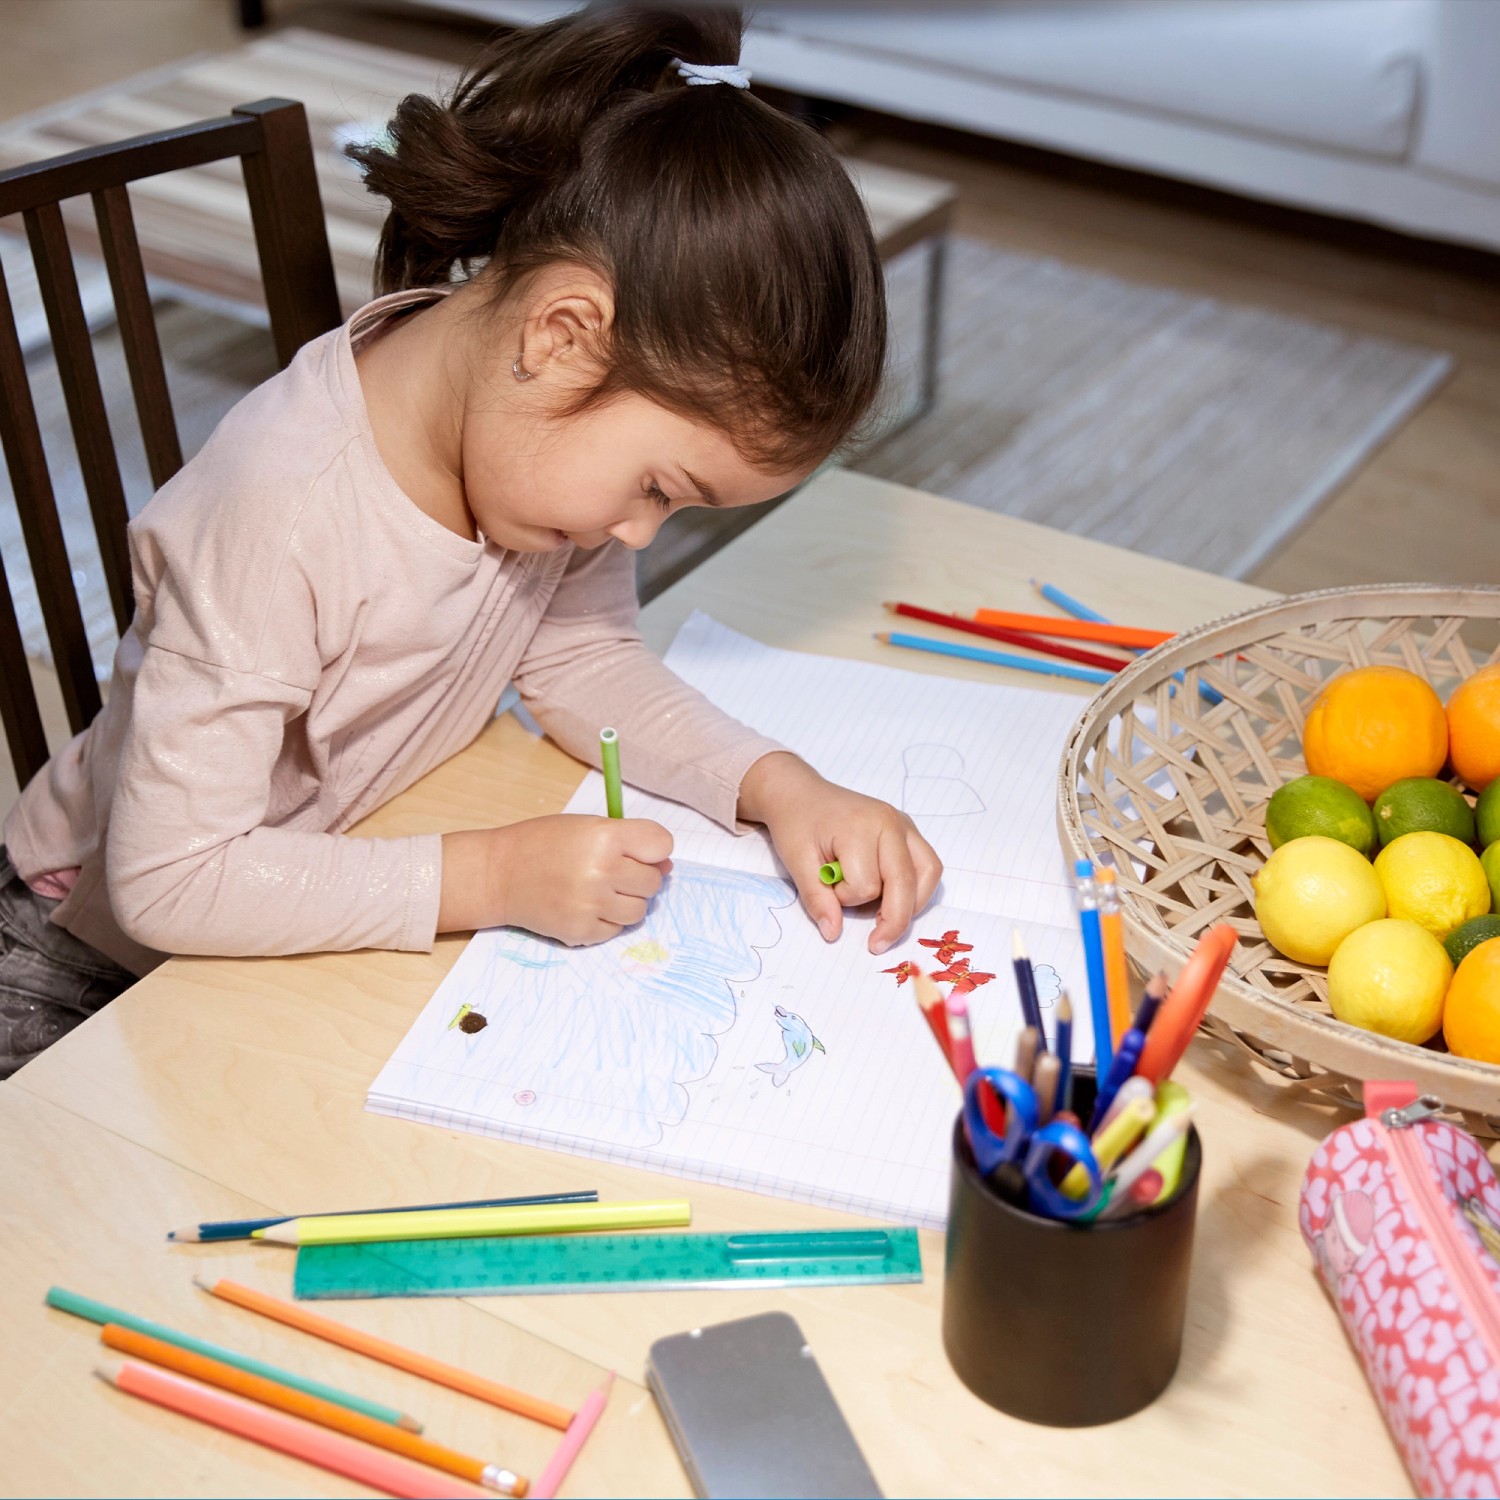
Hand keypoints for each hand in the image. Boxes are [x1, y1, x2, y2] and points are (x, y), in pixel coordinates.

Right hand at [438, 815, 672, 944]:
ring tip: (600, 890)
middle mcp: (602, 871)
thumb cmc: (544, 843)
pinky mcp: (582, 931)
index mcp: (605, 837)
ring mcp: (592, 905)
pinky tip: (585, 905)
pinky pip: (616, 930)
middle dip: (639, 876)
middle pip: (654, 881)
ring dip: (626, 900)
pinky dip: (606, 920)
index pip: (661, 845)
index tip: (639, 851)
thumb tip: (667, 865)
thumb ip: (629, 841)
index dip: (654, 849)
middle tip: (612, 871)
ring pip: (640, 910)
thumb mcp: (587, 826)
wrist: (500, 875)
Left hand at [738, 753, 941, 954]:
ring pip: (928, 873)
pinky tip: (896, 897)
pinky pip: (927, 864)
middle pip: (906, 883)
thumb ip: (817, 898)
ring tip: (887, 918)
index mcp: (861, 827)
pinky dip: (916, 887)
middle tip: (876, 944)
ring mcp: (904, 824)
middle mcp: (891, 823)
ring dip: (912, 903)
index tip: (827, 885)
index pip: (866, 885)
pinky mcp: (908, 829)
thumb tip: (833, 933)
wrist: (801, 794)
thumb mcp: (797, 862)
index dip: (846, 898)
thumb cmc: (798, 824)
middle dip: (893, 920)